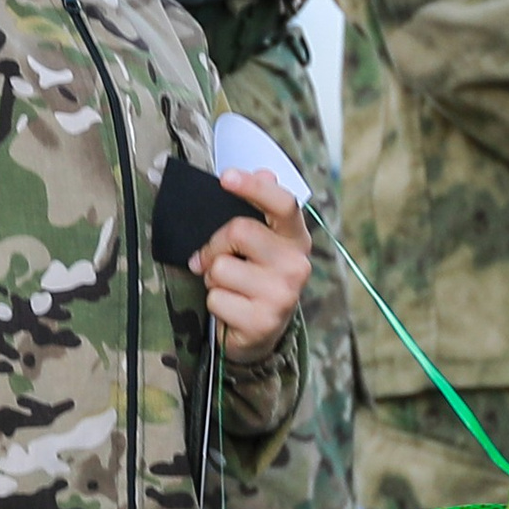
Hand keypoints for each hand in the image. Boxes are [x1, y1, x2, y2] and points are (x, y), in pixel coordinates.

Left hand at [195, 168, 312, 361]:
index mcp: (297, 239)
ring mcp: (282, 295)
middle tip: (213, 260)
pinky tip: (230, 309)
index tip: (225, 177)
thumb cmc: (254, 279)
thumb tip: (266, 173)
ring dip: (212, 279)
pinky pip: (215, 298)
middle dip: (215, 245)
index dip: (253, 186)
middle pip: (239, 231)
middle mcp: (297, 265)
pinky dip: (213, 303)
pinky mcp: (262, 321)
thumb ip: (260, 209)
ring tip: (228, 288)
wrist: (259, 335)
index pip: (283, 203)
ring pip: (220, 268)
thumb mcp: (260, 244)